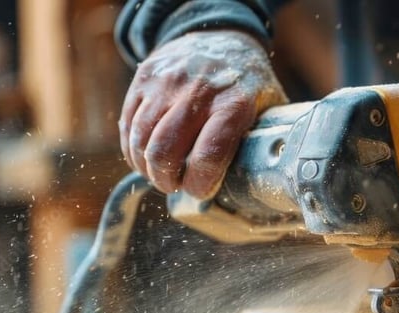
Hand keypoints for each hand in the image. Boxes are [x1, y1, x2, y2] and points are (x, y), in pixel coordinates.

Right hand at [119, 31, 286, 198]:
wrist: (221, 35)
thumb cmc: (247, 82)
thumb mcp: (270, 106)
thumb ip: (268, 139)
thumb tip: (269, 179)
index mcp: (234, 104)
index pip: (208, 156)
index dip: (199, 184)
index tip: (200, 191)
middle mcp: (198, 92)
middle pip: (165, 152)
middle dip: (167, 181)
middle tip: (176, 185)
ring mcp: (167, 84)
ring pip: (141, 141)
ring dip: (148, 168)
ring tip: (161, 175)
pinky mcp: (145, 79)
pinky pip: (128, 126)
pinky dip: (133, 150)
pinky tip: (146, 158)